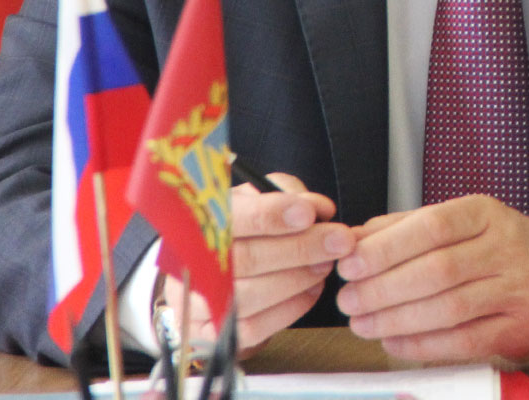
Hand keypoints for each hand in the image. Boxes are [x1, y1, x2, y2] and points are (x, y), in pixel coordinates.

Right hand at [162, 171, 351, 353]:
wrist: (213, 278)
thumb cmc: (243, 231)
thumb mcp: (259, 199)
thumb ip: (288, 195)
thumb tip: (320, 209)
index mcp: (196, 222)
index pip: (228, 217)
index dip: (270, 215)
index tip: (308, 213)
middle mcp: (189, 263)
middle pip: (244, 260)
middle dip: (299, 248)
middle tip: (339, 240)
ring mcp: (196, 302)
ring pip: (249, 296)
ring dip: (298, 278)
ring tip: (326, 264)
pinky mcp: (210, 334)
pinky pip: (254, 327)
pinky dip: (291, 307)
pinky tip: (312, 288)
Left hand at [334, 195, 528, 364]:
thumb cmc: (494, 250)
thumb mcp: (459, 224)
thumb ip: (405, 228)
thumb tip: (352, 240)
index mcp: (486, 214)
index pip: (433, 226)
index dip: (387, 247)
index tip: (350, 263)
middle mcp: (507, 248)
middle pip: (438, 270)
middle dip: (383, 288)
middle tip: (347, 300)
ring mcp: (519, 290)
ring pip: (449, 309)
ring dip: (396, 320)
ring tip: (362, 323)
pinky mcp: (521, 329)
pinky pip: (464, 341)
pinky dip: (421, 345)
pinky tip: (393, 342)